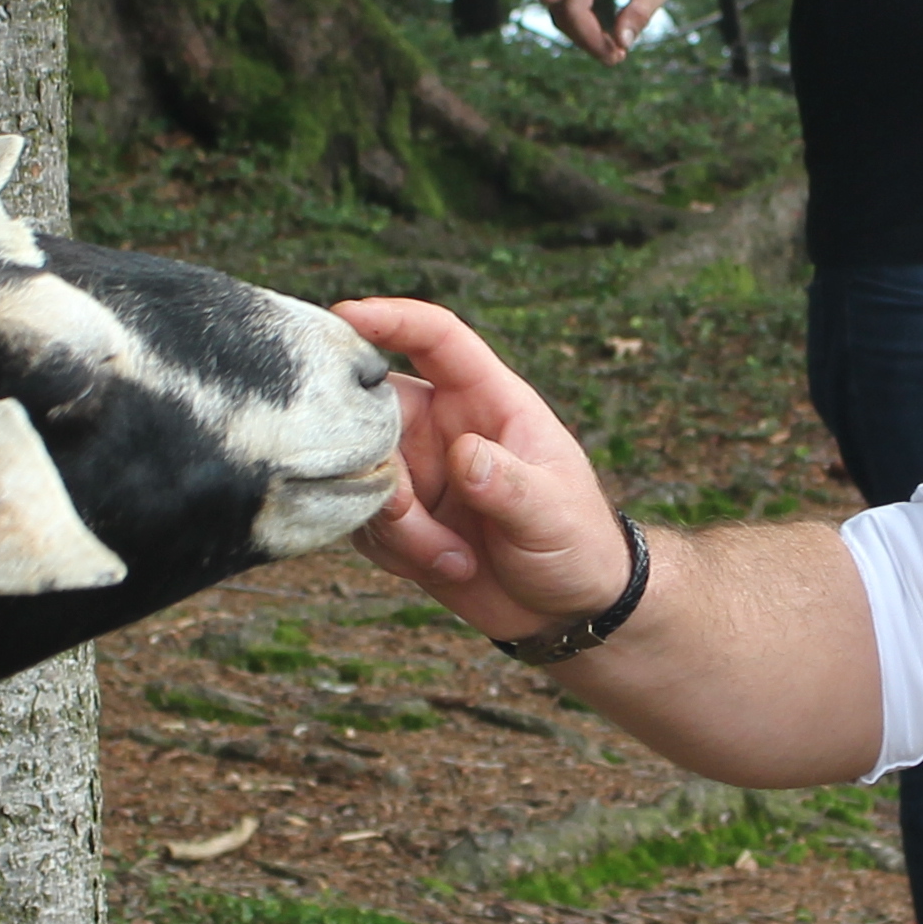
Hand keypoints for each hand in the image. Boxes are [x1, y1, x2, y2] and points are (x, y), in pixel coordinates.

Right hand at [338, 296, 635, 639]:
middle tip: (405, 512)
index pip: (436, 339)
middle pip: (374, 409)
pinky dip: (394, 552)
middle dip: (374, 459)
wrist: (565, 609)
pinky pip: (363, 523)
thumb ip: (509, 484)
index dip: (392, 319)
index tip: (345, 314)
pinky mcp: (398, 519)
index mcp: (487, 400)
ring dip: (397, 526)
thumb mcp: (552, 512)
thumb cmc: (577, 543)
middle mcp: (443, 426)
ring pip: (363, 476)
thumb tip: (464, 456)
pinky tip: (445, 567)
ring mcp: (417, 472)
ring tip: (456, 557)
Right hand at [540, 0, 678, 61]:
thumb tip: (622, 43)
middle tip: (617, 58)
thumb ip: (641, 10)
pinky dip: (583, 33)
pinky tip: (606, 42)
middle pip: (567, 4)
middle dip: (588, 37)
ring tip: (616, 53)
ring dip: (585, 38)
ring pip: (562, 14)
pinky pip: (566, 16)